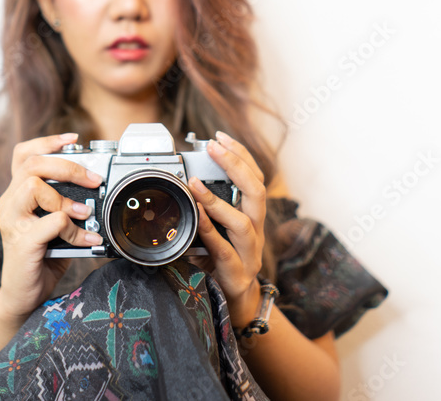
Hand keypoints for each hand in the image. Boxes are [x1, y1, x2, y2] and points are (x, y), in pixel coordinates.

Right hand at [0, 132, 104, 323]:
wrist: (24, 295)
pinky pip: (51, 222)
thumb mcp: (55, 223)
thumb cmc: (42, 256)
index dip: (47, 142)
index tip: (73, 139)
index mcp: (17, 194)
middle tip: (93, 179)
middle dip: (68, 166)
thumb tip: (97, 189)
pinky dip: (73, 228)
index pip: (24, 155)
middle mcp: (9, 203)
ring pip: (33, 186)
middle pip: (32, 164)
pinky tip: (86, 237)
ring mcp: (12, 222)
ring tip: (84, 212)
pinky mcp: (21, 242)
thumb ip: (67, 204)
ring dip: (65, 198)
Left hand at [188, 130, 266, 328]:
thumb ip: (206, 209)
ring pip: (243, 221)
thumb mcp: (217, 229)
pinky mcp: (237, 273)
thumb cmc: (223, 262)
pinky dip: (210, 231)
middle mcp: (256, 230)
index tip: (220, 136)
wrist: (237, 304)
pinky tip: (197, 217)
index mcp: (252, 216)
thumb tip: (183, 181)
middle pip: (257, 191)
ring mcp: (249, 253)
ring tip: (195, 183)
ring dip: (217, 199)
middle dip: (235, 164)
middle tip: (213, 146)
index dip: (240, 155)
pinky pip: (224, 250)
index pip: (255, 178)